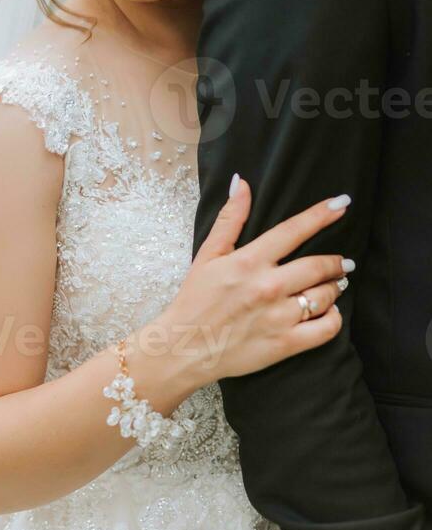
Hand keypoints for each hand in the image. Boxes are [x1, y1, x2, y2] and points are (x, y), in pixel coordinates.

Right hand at [161, 177, 349, 386]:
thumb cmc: (195, 299)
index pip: (293, 230)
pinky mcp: (285, 344)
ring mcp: (279, 317)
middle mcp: (268, 286)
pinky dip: (334, 318)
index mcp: (249, 261)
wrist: (185, 347)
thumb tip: (241, 183)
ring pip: (325, 296)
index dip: (321, 215)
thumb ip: (230, 218)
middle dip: (337, 261)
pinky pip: (326, 329)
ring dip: (335, 287)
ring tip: (334, 285)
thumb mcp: (208, 254)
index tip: (342, 203)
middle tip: (343, 262)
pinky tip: (329, 312)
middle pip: (318, 265)